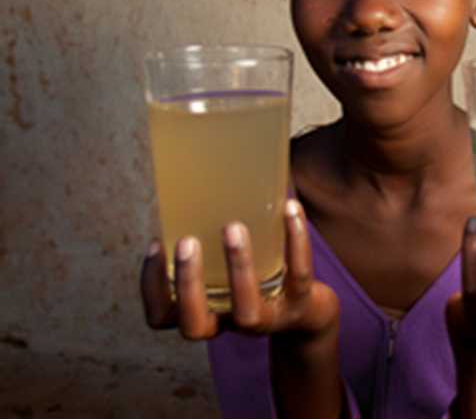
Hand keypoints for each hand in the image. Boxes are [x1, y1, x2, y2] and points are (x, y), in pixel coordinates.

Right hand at [140, 199, 338, 339]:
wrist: (307, 311)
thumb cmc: (257, 276)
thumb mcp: (227, 263)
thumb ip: (209, 233)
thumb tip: (203, 168)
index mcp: (204, 312)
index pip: (161, 317)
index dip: (152, 287)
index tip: (157, 244)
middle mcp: (229, 322)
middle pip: (195, 324)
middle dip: (188, 283)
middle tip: (187, 242)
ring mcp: (266, 318)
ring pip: (247, 310)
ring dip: (239, 267)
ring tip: (234, 227)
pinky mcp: (301, 303)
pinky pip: (299, 275)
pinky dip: (295, 240)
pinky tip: (291, 208)